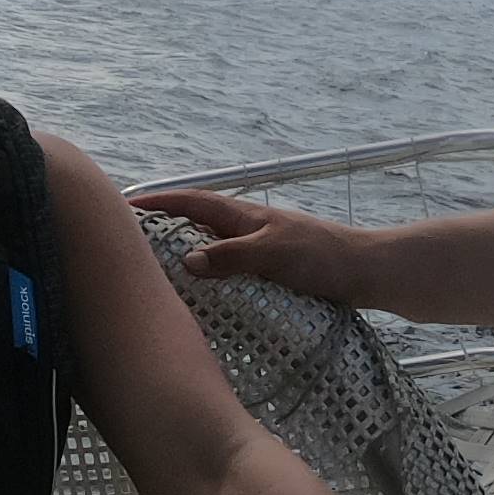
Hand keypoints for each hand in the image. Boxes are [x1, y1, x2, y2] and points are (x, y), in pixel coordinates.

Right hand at [132, 186, 369, 302]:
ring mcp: (260, 248)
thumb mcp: (272, 255)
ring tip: (157, 269)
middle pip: (197, 221)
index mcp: (245, 216)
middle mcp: (248, 228)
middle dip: (165, 224)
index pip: (192, 202)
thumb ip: (230, 256)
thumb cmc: (322, 258)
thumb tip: (186, 261)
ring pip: (212, 245)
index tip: (127, 205)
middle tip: (131, 240)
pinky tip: (203, 292)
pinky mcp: (271, 269)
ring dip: (185, 250)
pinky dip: (209, 272)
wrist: (367, 272)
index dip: (160, 202)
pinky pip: (227, 266)